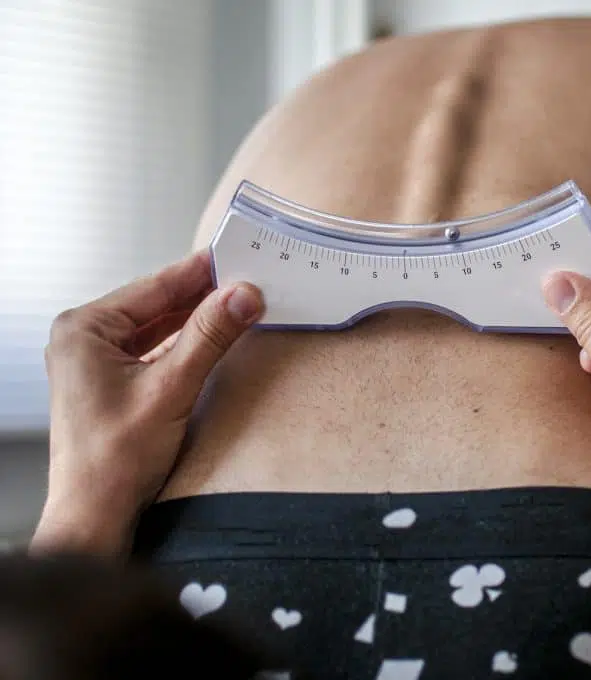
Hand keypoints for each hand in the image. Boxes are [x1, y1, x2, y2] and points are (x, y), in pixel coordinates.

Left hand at [32, 251, 263, 556]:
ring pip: (157, 326)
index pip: (154, 287)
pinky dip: (186, 342)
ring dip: (197, 318)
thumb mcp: (171, 389)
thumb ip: (209, 337)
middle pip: (156, 305)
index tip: (237, 256)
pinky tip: (214, 337)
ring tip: (238, 303)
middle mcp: (85, 339)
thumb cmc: (115, 459)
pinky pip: (155, 349)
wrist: (97, 514)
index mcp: (85, 330)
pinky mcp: (112, 382)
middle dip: (202, 295)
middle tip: (248, 280)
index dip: (199, 271)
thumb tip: (243, 295)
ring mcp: (96, 361)